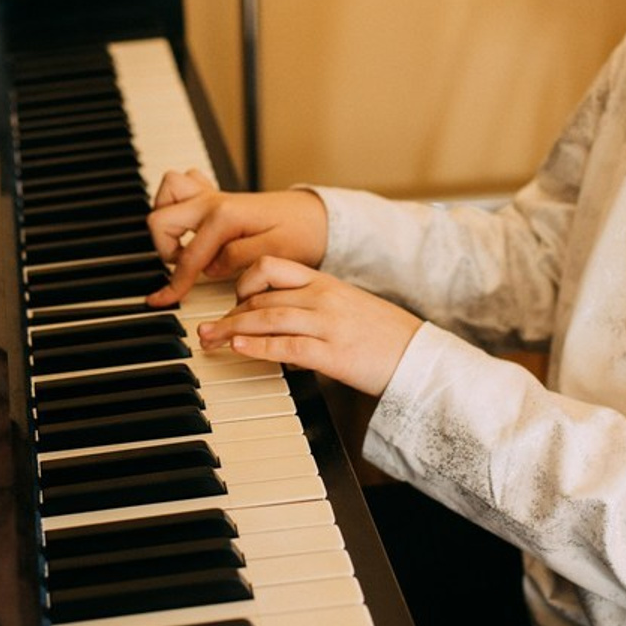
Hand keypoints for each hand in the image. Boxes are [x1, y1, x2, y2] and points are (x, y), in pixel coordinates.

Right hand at [145, 169, 328, 306]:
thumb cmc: (302, 233)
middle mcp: (213, 201)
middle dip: (164, 249)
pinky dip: (178, 202)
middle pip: (161, 219)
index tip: (163, 300)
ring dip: (167, 221)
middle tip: (186, 268)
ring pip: (167, 193)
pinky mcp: (217, 196)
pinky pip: (183, 184)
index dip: (175, 284)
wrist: (318, 216)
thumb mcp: (277, 251)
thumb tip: (210, 267)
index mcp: (225, 217)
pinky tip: (192, 225)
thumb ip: (239, 257)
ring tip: (184, 244)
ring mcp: (213, 196)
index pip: (188, 256)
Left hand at [196, 255, 422, 397]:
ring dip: (231, 329)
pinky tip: (238, 349)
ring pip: (267, 318)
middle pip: (261, 297)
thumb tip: (277, 315)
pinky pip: (286, 346)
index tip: (231, 301)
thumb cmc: (384, 336)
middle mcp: (323, 298)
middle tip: (204, 329)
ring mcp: (327, 325)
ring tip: (210, 340)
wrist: (421, 358)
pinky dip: (257, 347)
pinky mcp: (332, 354)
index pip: (270, 267)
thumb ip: (314, 304)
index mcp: (325, 282)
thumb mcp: (347, 307)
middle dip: (227, 313)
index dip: (242, 282)